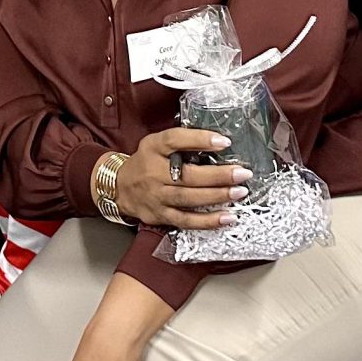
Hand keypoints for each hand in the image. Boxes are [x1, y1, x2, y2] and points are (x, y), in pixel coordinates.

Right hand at [110, 127, 246, 229]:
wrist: (119, 188)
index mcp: (153, 148)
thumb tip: (219, 142)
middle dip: (218, 175)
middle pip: (187, 175)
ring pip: (189, 198)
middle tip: (242, 174)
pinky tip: (227, 217)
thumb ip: (182, 141)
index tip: (224, 141)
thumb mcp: (157, 143)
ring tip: (239, 193)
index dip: (200, 139)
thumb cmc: (146, 163)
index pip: (175, 140)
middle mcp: (153, 172)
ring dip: (217, 196)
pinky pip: (186, 220)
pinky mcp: (160, 216)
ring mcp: (156, 197)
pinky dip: (208, 221)